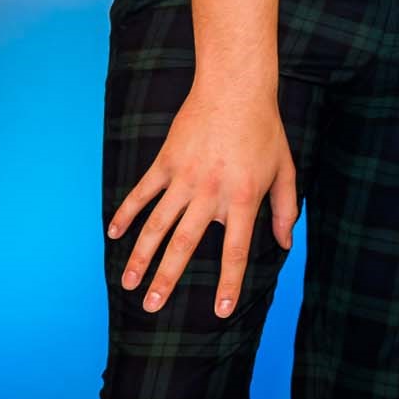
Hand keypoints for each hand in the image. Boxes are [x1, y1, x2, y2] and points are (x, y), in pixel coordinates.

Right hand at [108, 78, 297, 318]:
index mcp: (243, 197)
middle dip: (167, 279)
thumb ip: (283, 209)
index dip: (229, 283)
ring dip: (140, 257)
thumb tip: (284, 243)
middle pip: (185, 245)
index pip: (236, 250)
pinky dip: (126, 214)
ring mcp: (184, 178)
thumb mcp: (284, 169)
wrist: (236, 88)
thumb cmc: (264, 130)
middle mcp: (211, 193)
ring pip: (157, 225)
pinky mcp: (166, 162)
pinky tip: (114, 236)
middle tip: (151, 307)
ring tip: (129, 283)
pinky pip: (141, 194)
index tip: (221, 311)